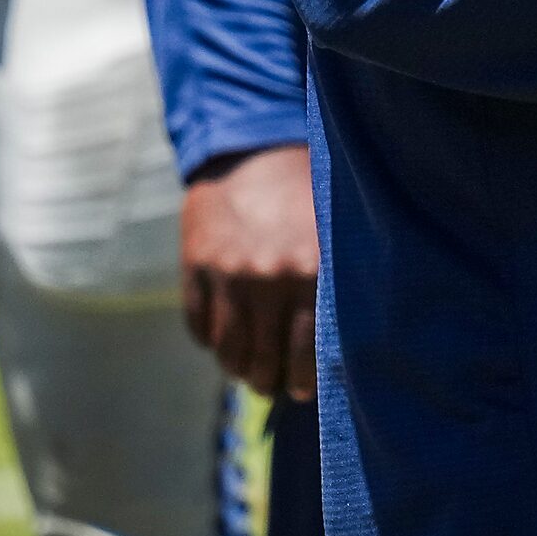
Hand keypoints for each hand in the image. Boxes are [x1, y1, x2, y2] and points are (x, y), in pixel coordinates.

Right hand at [181, 144, 319, 401]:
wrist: (251, 145)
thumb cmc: (305, 191)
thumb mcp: (331, 231)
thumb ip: (334, 284)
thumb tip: (341, 349)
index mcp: (312, 270)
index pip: (308, 352)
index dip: (305, 380)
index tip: (304, 390)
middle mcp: (268, 278)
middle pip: (263, 359)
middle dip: (269, 382)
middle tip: (273, 386)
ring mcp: (227, 274)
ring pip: (228, 351)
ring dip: (238, 370)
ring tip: (247, 371)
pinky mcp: (195, 266)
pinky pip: (199, 327)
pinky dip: (210, 340)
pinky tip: (222, 340)